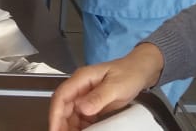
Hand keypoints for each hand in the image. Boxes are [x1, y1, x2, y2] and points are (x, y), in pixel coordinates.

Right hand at [48, 44, 163, 130]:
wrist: (140, 71)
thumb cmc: (128, 74)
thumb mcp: (115, 86)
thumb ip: (98, 97)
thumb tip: (81, 109)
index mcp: (81, 79)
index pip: (61, 96)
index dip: (55, 113)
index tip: (54, 128)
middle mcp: (80, 87)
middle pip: (63, 106)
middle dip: (60, 123)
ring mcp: (85, 95)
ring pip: (71, 113)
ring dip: (69, 126)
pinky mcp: (92, 103)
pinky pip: (81, 117)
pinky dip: (80, 126)